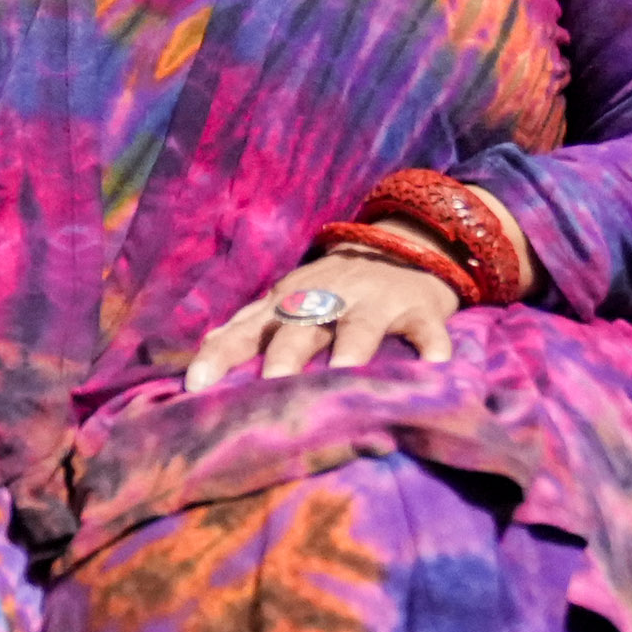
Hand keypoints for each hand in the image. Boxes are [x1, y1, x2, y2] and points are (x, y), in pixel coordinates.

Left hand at [184, 251, 462, 391]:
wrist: (403, 245)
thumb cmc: (334, 287)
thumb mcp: (287, 300)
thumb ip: (247, 327)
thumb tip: (201, 355)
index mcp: (287, 303)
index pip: (245, 330)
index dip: (220, 355)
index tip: (195, 385)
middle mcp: (325, 301)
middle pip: (300, 327)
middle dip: (285, 354)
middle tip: (272, 385)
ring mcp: (373, 303)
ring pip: (359, 327)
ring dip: (352, 347)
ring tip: (346, 373)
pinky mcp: (417, 309)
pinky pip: (424, 328)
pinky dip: (431, 344)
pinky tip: (435, 366)